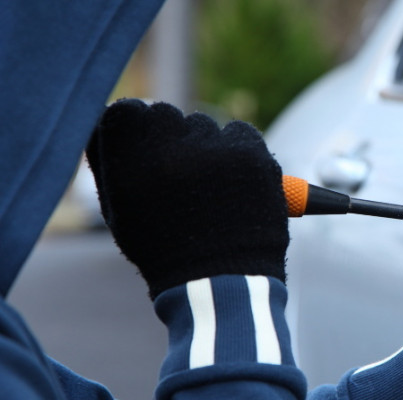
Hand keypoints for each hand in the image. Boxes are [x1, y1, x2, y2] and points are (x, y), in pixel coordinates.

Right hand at [86, 99, 288, 298]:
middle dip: (172, 140)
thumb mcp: (122, 211)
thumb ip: (114, 162)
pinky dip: (241, 151)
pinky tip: (237, 185)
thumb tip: (117, 122)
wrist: (221, 284)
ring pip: (206, 126)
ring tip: (212, 193)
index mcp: (130, 161)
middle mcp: (172, 148)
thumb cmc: (165, 251)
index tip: (146, 149)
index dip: (136, 130)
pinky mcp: (252, 154)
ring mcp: (215, 149)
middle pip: (166, 116)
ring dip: (207, 148)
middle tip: (183, 180)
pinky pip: (241, 133)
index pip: (125, 111)